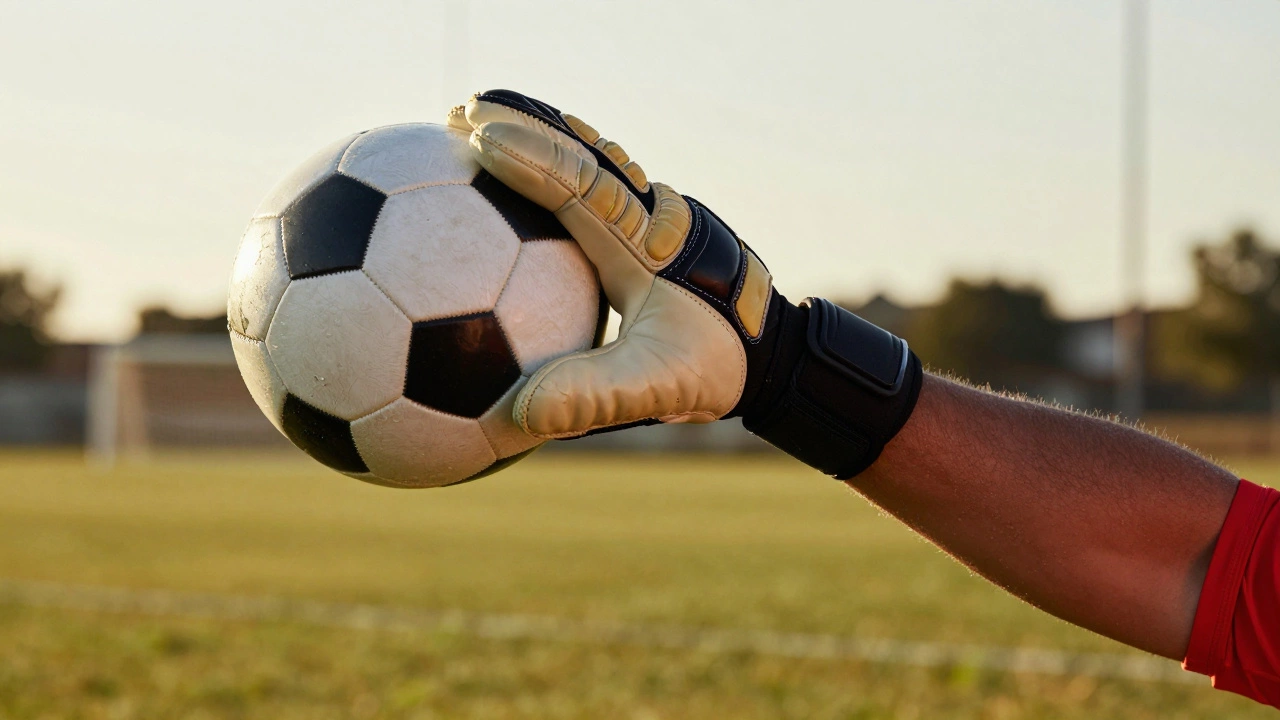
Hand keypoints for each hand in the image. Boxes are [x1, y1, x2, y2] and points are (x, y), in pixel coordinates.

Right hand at [448, 90, 920, 477]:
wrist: (765, 355)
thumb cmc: (714, 368)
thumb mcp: (655, 389)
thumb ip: (593, 397)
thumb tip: (519, 417)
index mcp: (644, 242)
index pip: (583, 185)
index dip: (532, 157)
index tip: (480, 137)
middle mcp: (646, 214)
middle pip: (581, 152)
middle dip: (523, 124)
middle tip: (461, 109)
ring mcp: (645, 215)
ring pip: (587, 158)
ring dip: (537, 136)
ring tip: (479, 121)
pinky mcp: (640, 228)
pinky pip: (590, 184)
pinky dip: (551, 166)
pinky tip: (513, 177)